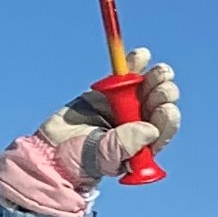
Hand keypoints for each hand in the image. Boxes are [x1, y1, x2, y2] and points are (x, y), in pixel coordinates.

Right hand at [35, 51, 180, 182]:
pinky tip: (142, 55)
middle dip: (164, 95)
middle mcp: (136, 125)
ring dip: (156, 79)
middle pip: (157, 106)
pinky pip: (123, 77)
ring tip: (161, 71)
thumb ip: (125, 144)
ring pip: (146, 89)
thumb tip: (151, 129)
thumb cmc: (78, 161)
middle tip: (162, 88)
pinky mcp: (108, 93)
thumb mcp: (102, 157)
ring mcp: (123, 107)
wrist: (50, 150)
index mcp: (142, 146)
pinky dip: (134, 65)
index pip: (161, 129)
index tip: (165, 108)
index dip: (167, 117)